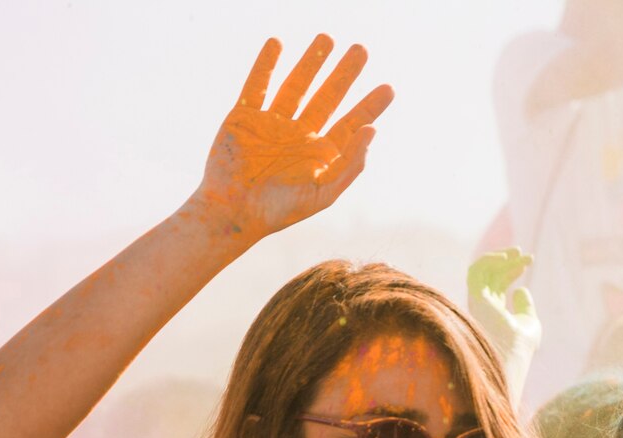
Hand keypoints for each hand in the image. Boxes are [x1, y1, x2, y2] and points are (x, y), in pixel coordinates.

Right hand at [195, 35, 393, 239]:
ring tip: (327, 39)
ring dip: (311, 62)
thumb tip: (371, 130)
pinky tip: (277, 45)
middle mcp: (298, 137)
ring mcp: (271, 125)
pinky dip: (265, 65)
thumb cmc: (279, 211)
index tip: (389, 89)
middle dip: (344, 74)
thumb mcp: (322, 194)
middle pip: (327, 98)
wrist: (233, 212)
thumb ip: (349, 164)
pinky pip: (256, 85)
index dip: (369, 107)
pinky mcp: (244, 118)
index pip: (350, 125)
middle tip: (361, 50)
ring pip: (295, 86)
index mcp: (318, 156)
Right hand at [467, 248, 540, 405]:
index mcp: (493, 311)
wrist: (511, 354)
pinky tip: (506, 258)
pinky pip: (476, 271)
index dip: (513, 269)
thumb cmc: (520, 346)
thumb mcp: (529, 321)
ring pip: (481, 270)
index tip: (529, 261)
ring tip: (517, 252)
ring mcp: (478, 301)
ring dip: (498, 257)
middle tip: (526, 254)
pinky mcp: (475, 297)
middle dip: (509, 261)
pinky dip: (489, 260)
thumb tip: (520, 289)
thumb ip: (524, 306)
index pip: (498, 284)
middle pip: (492, 275)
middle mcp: (483, 305)